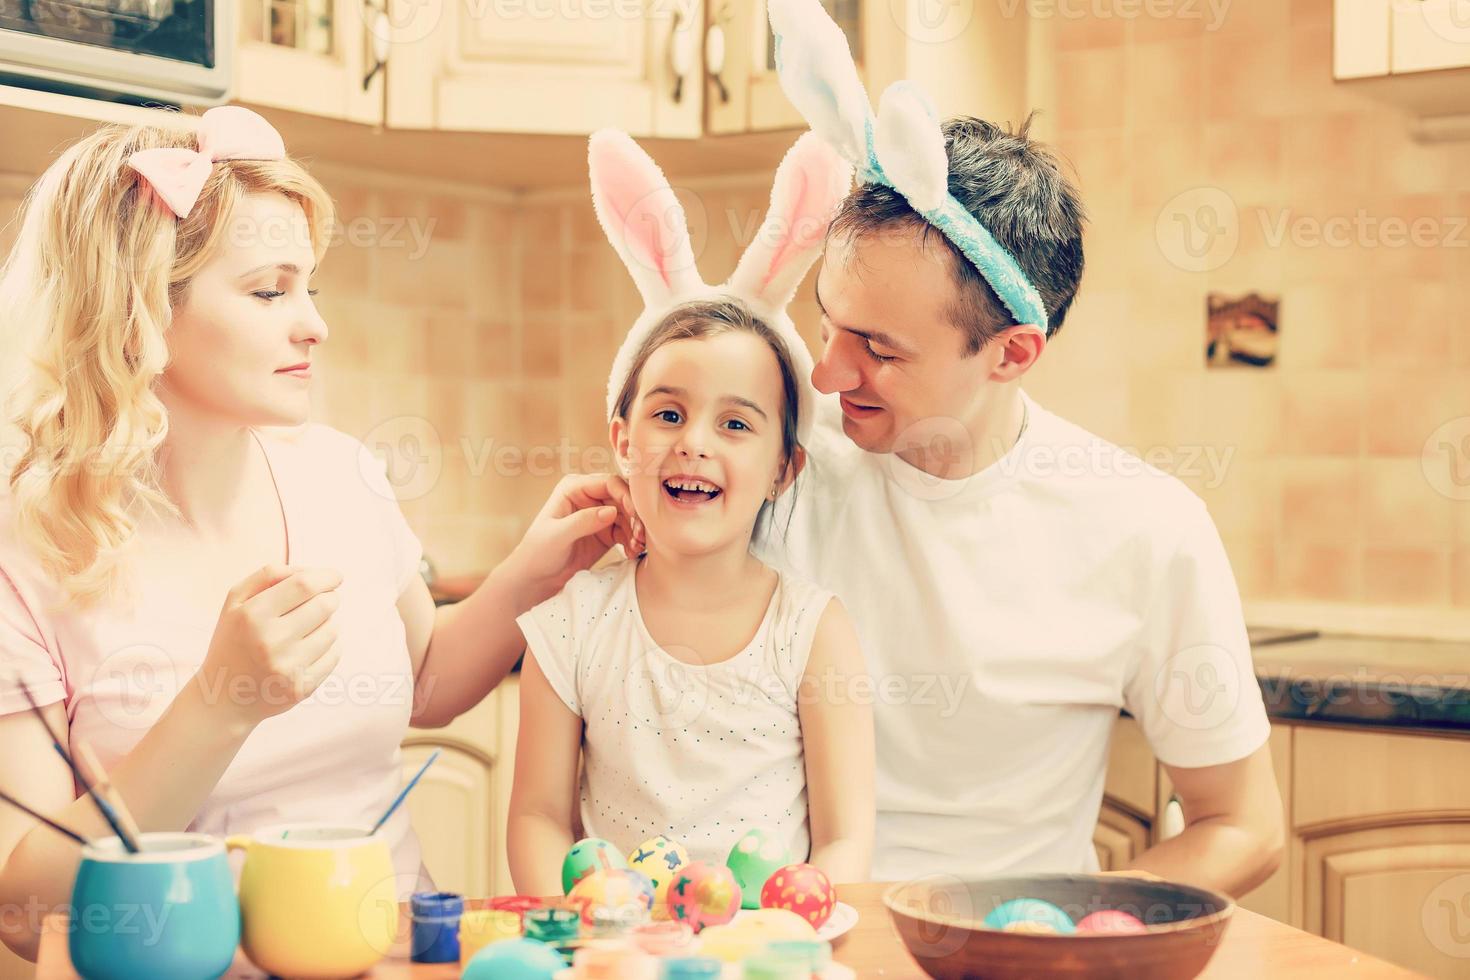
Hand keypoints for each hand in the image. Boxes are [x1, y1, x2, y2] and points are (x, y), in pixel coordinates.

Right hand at [195, 565, 343, 726]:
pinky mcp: (302, 688)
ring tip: (306, 630)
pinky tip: (308, 650)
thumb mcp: (235, 602)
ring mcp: (288, 667)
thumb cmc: (234, 641)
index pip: (304, 585)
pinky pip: (335, 654)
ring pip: (333, 629)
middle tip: (322, 601)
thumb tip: (311, 570)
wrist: (223, 698)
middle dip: (330, 597)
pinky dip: (329, 647)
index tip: (336, 576)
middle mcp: (270, 641)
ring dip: (327, 623)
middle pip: (325, 605)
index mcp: (252, 615)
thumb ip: (268, 575)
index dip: (326, 576)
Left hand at [504, 473, 643, 609]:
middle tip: (640, 536)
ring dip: (636, 530)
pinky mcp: (606, 532)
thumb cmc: (538, 553)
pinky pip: (627, 531)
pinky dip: (632, 541)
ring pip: (629, 515)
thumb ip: (583, 522)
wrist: (536, 579)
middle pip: (623, 497)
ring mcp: (599, 514)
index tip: (635, 515)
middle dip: (635, 515)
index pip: (609, 482)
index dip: (626, 495)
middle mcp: (589, 496)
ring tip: (636, 547)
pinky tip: (632, 553)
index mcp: (574, 487)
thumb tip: (612, 511)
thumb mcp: (557, 536)